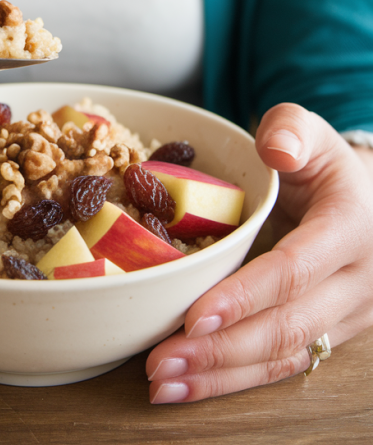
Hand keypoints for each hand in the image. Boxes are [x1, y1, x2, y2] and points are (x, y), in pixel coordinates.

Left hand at [145, 102, 372, 402]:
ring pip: (283, 357)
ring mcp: (345, 318)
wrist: (367, 202)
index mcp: (350, 228)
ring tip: (163, 383)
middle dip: (221, 350)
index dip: (245, 296)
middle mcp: (355, 283)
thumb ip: (291, 128)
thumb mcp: (310, 132)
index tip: (196, 316)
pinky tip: (187, 386)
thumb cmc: (323, 164)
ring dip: (221, 376)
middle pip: (286, 327)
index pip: (294, 270)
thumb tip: (273, 148)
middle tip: (161, 360)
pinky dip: (232, 381)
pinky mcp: (327, 336)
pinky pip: (281, 366)